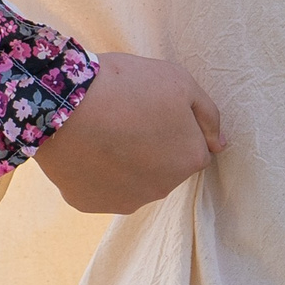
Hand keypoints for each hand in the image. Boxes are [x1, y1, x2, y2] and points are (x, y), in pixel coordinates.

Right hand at [34, 52, 225, 215]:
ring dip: (124, 162)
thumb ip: (208, 113)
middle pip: (163, 167)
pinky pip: (98, 188)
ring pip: (132, 181)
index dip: (174, 125)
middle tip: (126, 116)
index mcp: (189, 159)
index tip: (152, 108)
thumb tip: (220, 143)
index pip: (193, 147)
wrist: (63, 103)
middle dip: (151, 147)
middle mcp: (163, 189)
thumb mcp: (178, 80)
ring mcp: (125, 200)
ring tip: (101, 130)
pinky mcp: (89, 204)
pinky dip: (94, 172)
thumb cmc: (126, 86)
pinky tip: (84, 148)